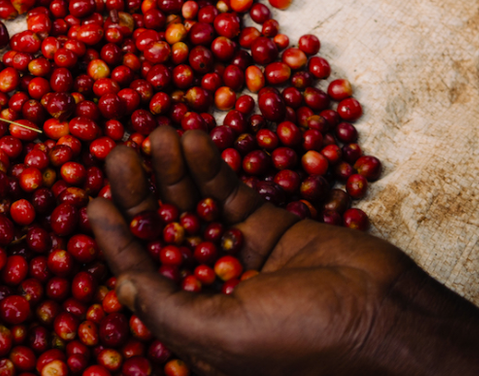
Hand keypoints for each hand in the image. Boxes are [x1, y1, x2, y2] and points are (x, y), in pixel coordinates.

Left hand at [90, 128, 478, 375]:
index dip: (115, 242)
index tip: (93, 201)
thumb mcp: (220, 338)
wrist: (385, 320)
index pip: (141, 277)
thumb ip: (166, 308)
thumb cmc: (303, 344)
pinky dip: (210, 165)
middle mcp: (211, 289)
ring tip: (157, 134)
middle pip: (161, 231)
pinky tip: (193, 138)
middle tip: (121, 153)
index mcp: (195, 326)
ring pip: (193, 205)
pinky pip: (230, 190)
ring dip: (173, 169)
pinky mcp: (269, 225)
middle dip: (140, 192)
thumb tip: (121, 282)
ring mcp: (240, 255)